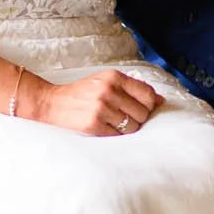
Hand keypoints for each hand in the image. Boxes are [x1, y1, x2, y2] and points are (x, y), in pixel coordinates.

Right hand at [22, 69, 162, 136]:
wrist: (52, 103)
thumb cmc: (82, 93)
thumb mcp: (106, 81)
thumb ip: (132, 88)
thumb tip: (160, 101)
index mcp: (114, 77)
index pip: (148, 94)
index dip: (150, 105)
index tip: (143, 108)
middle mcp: (108, 91)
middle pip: (143, 113)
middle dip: (138, 118)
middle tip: (124, 117)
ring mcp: (101, 108)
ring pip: (133, 127)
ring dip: (127, 128)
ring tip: (114, 122)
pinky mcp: (94, 125)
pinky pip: (118, 135)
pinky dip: (115, 135)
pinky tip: (105, 127)